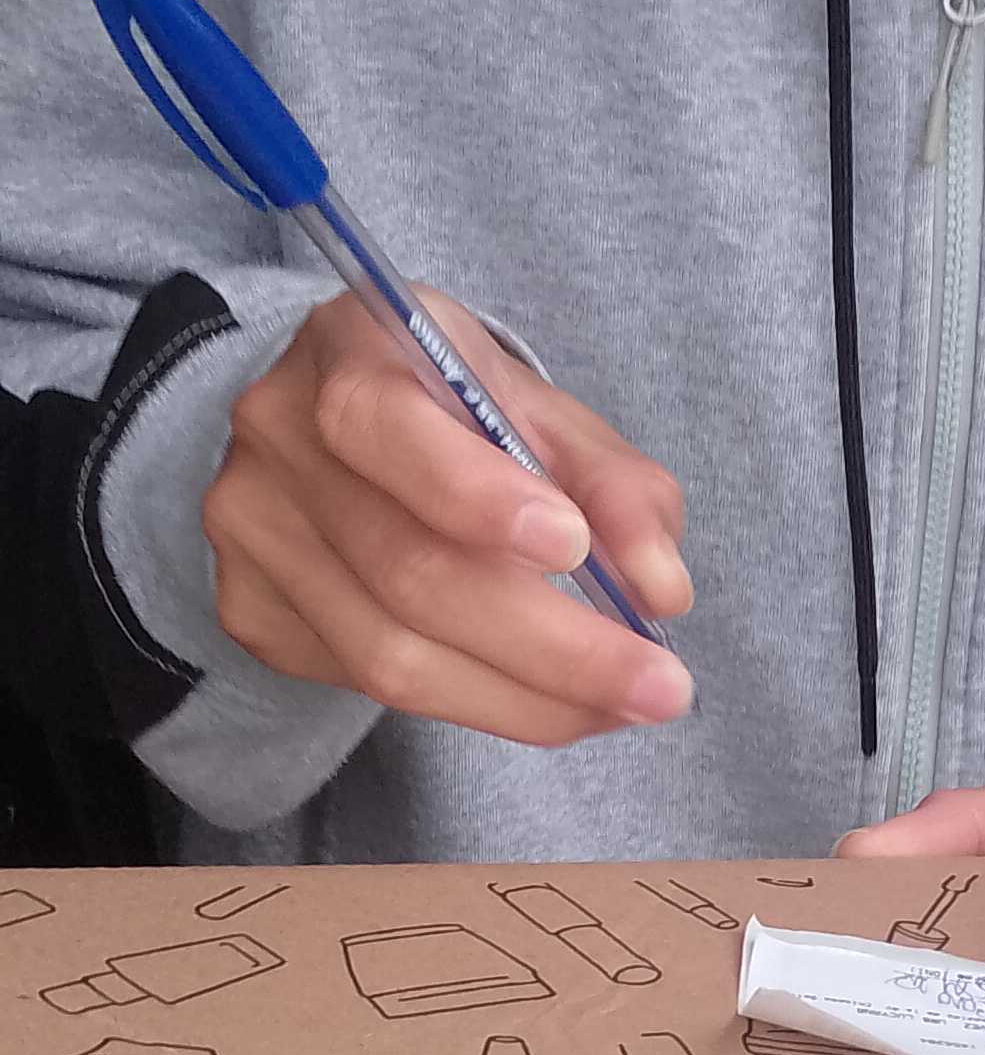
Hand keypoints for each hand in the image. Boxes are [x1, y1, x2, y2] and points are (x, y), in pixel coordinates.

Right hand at [204, 290, 693, 742]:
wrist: (326, 424)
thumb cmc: (451, 407)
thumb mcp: (539, 407)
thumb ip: (612, 483)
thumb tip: (661, 590)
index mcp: (349, 348)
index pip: (384, 425)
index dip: (477, 496)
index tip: (574, 549)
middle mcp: (278, 437)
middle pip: (408, 570)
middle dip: (554, 646)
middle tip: (659, 686)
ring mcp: (253, 531)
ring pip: (391, 656)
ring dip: (529, 699)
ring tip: (622, 706)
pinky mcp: (251, 610)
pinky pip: (371, 686)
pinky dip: (482, 704)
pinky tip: (548, 701)